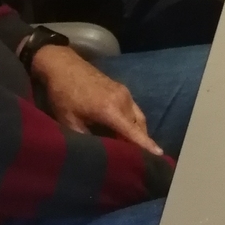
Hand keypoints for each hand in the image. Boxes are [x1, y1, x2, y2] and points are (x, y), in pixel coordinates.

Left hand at [30, 45, 162, 155]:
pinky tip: (124, 131)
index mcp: (110, 110)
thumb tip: (95, 153)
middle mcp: (122, 100)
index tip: (160, 155)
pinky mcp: (121, 88)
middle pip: (138, 126)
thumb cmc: (63, 94)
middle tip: (139, 160)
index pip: (132, 132)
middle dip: (141, 142)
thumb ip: (85, 138)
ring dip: (137, 132)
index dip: (146, 144)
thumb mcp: (69, 121)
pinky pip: (133, 109)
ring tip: (133, 148)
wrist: (63, 65)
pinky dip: (133, 122)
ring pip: (138, 117)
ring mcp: (124, 92)